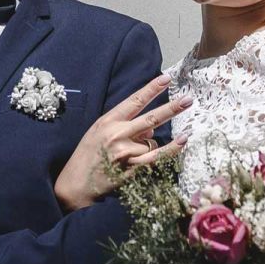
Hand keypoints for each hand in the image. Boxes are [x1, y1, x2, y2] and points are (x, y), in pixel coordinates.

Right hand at [53, 74, 191, 211]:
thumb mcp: (99, 133)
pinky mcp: (131, 170)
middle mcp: (117, 135)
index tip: (166, 79)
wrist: (75, 184)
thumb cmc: (87, 156)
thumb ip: (124, 127)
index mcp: (108, 121)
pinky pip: (155, 158)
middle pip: (150, 118)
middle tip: (188, 100)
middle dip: (171, 108)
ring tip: (165, 142)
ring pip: (152, 142)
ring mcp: (125, 153)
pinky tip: (181, 142)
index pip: (134, 101)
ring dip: (155, 144)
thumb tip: (150, 129)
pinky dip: (169, 150)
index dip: (151, 89)